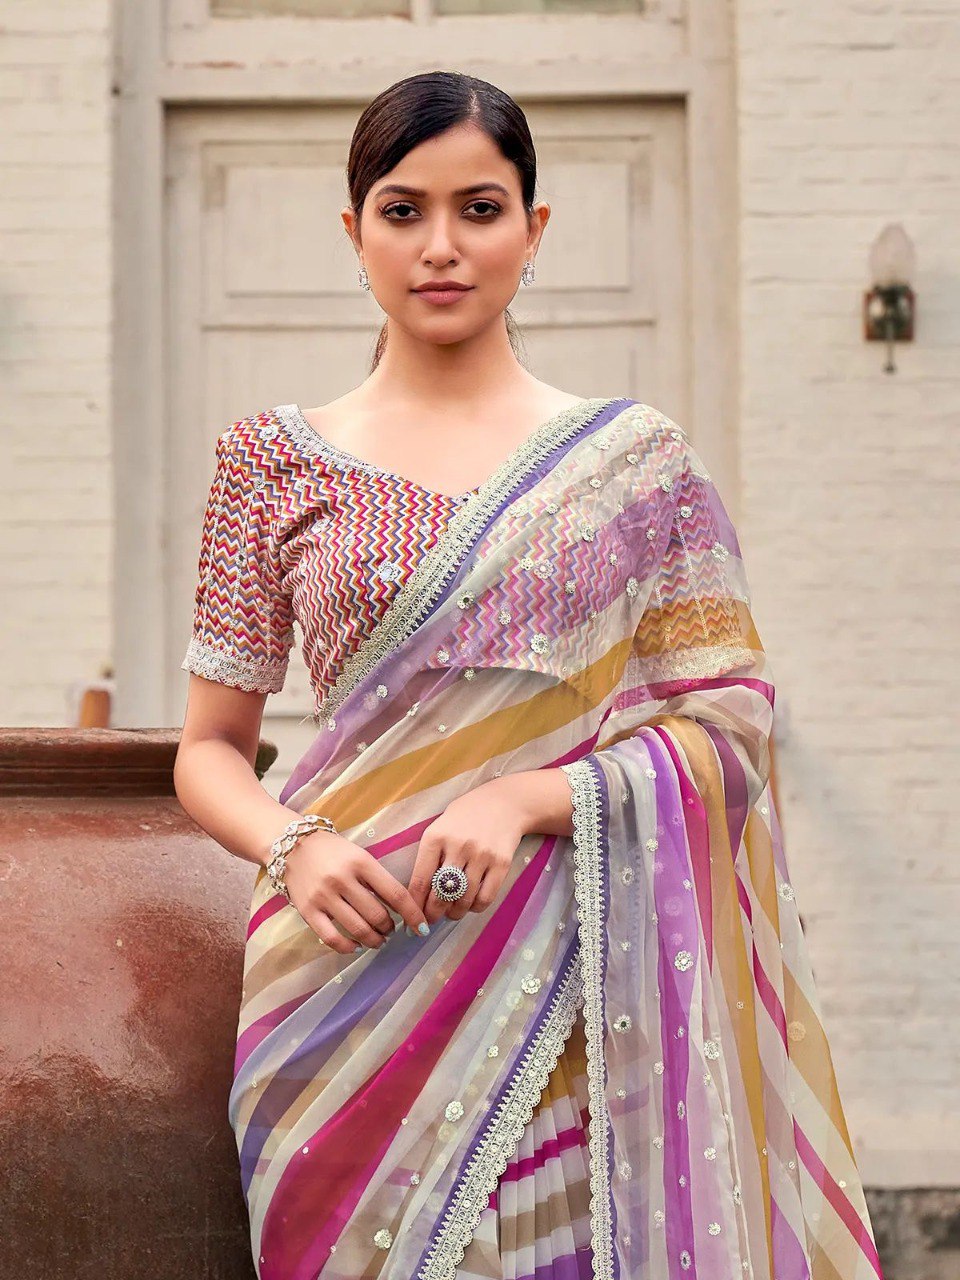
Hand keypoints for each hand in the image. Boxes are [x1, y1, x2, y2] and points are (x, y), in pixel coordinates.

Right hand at [283, 830, 429, 954]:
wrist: (293, 845)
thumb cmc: (333, 852)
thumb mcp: (360, 856)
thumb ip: (378, 879)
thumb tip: (401, 909)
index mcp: (362, 862)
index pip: (395, 894)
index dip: (413, 914)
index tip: (422, 927)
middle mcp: (343, 879)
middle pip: (377, 915)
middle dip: (390, 928)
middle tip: (391, 929)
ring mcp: (324, 896)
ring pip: (358, 929)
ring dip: (374, 939)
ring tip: (378, 939)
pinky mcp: (308, 910)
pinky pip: (332, 938)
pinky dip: (348, 947)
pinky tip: (356, 946)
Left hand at [408, 780, 529, 926]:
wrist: (505, 802)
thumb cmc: (466, 816)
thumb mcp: (440, 827)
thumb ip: (429, 856)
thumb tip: (417, 894)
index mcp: (435, 837)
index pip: (419, 880)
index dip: (414, 905)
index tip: (411, 918)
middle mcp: (458, 846)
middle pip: (440, 895)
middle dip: (432, 914)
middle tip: (430, 921)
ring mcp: (481, 855)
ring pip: (463, 900)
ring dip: (454, 913)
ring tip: (451, 913)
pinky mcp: (501, 863)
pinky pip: (485, 898)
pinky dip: (475, 908)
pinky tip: (470, 904)